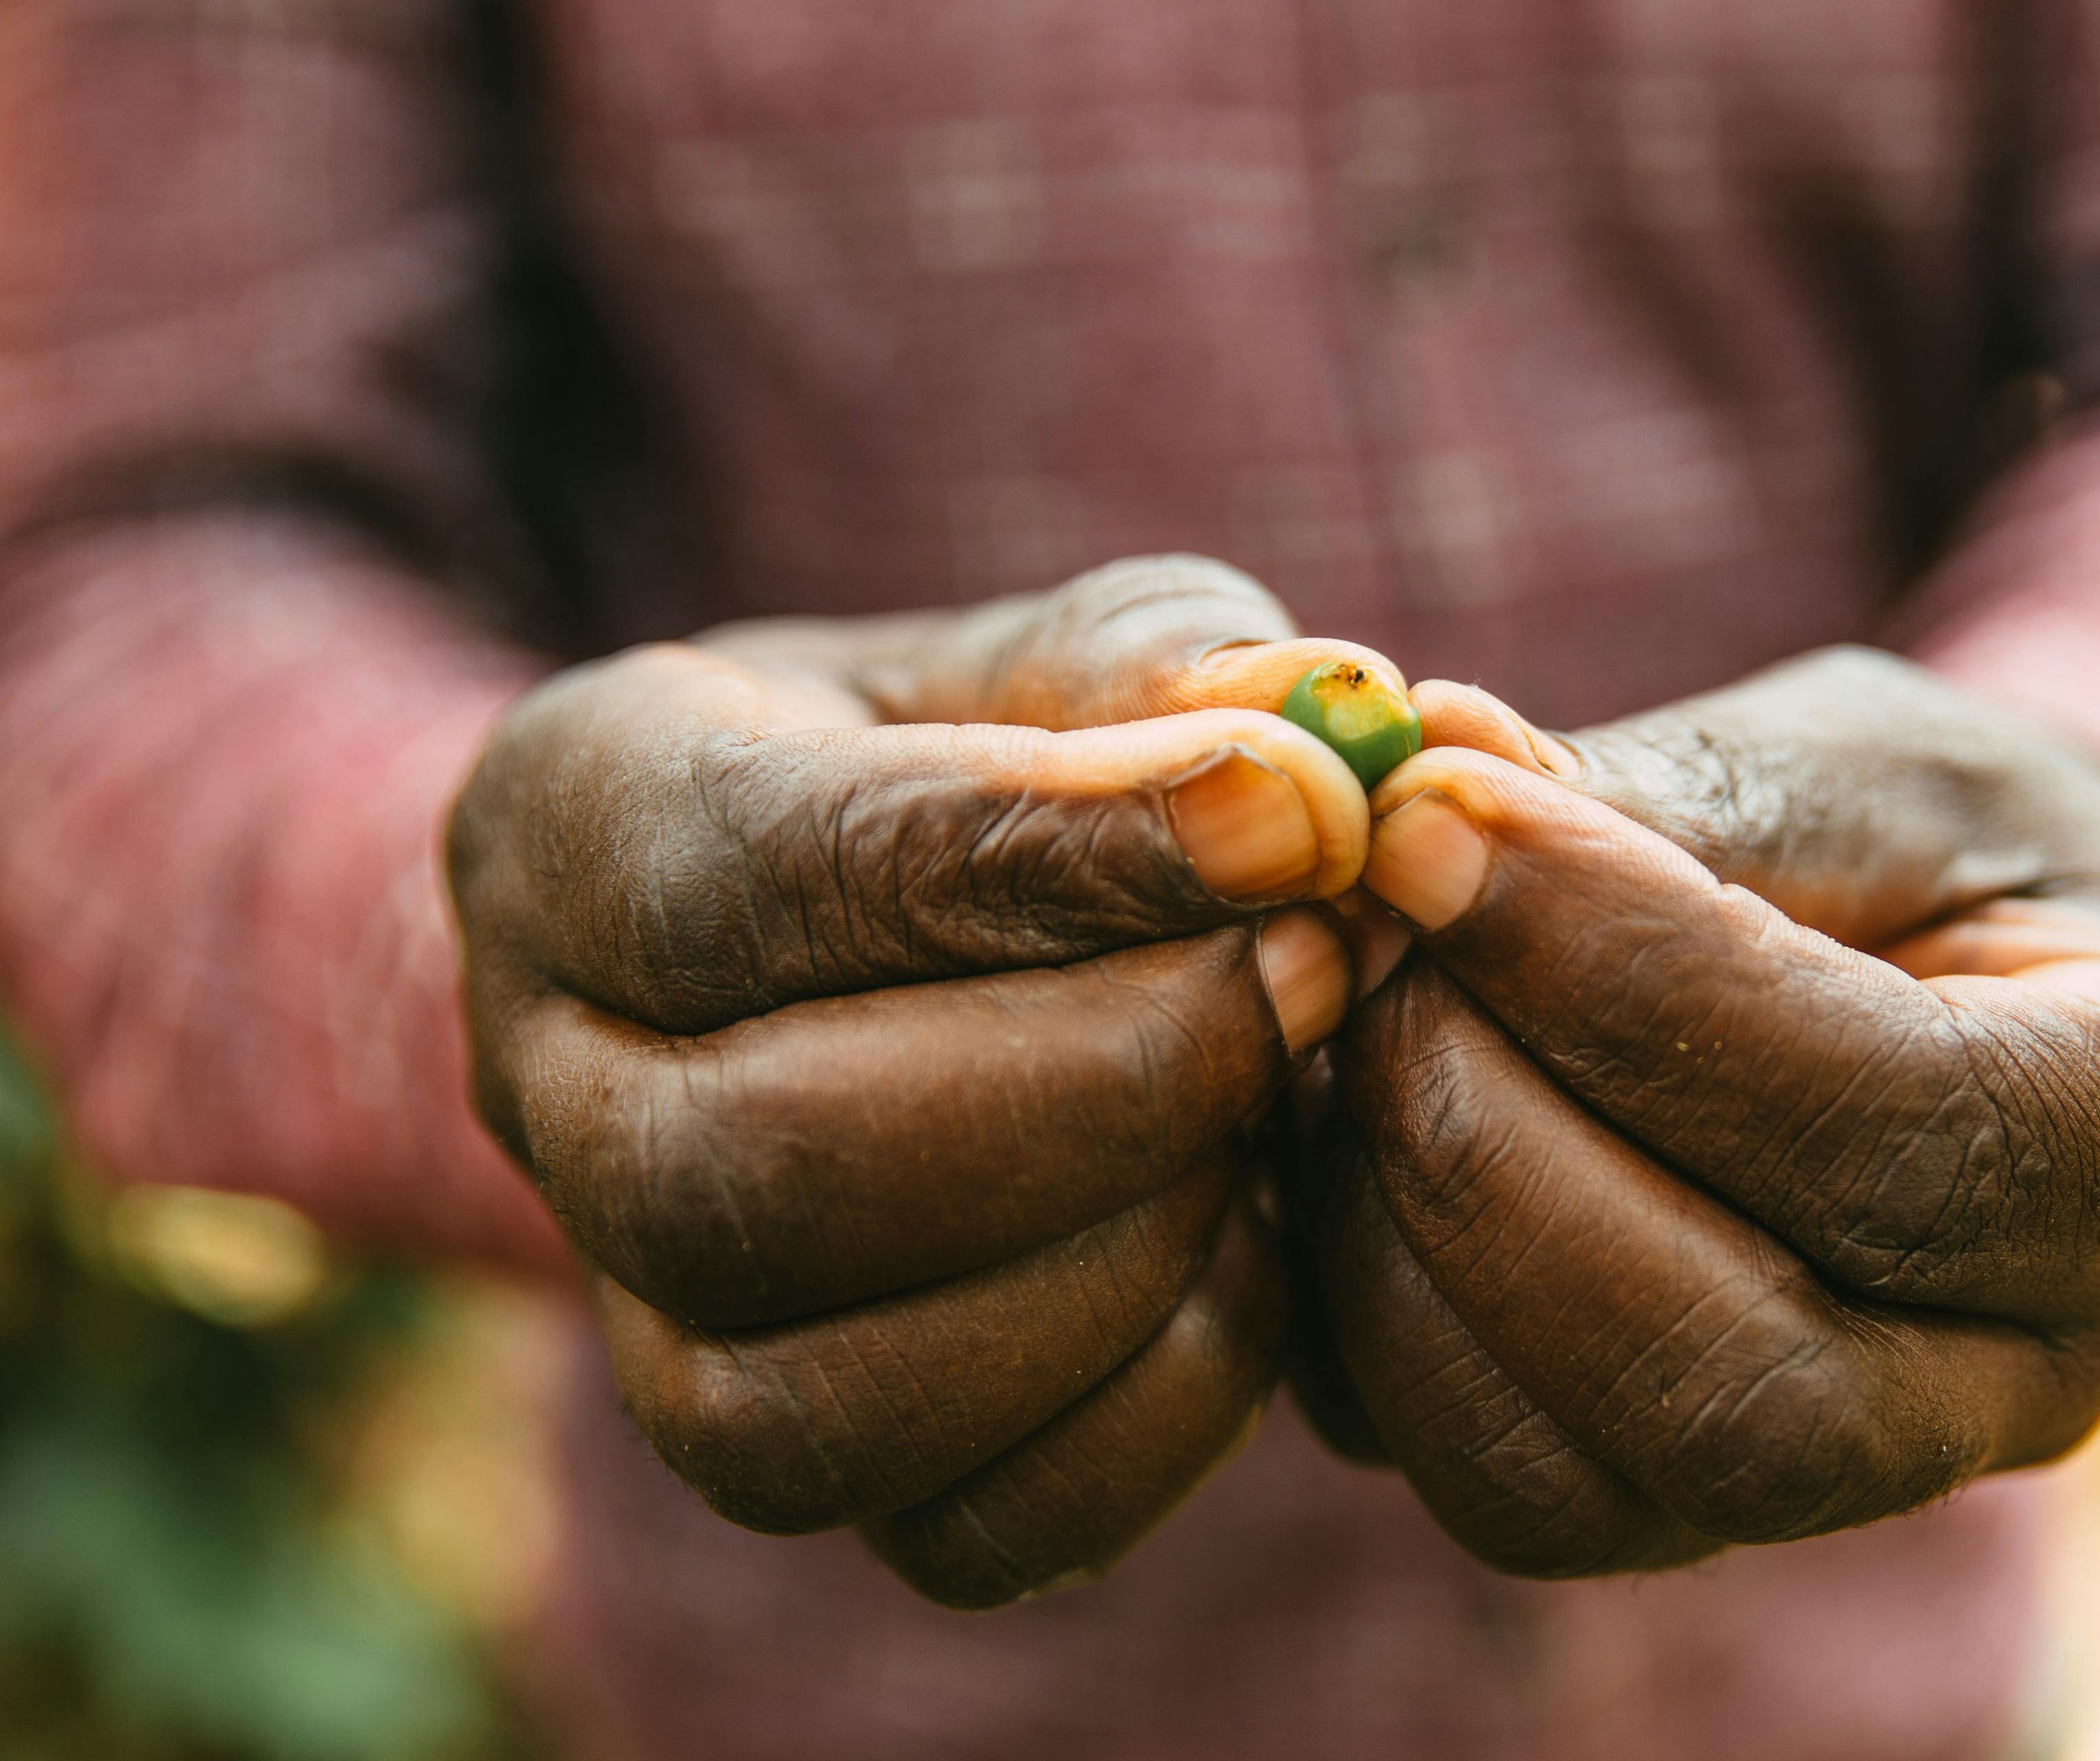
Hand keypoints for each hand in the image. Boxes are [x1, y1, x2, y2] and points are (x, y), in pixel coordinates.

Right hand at [448, 557, 1407, 1605]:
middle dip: (1109, 1077)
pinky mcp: (776, 1459)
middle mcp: (551, 1093)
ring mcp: (641, 1316)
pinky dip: (1153, 1414)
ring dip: (1127, 1256)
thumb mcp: (1022, 651)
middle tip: (1321, 967)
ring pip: (831, 1394)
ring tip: (1276, 1113)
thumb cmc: (943, 754)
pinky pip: (956, 1532)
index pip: (773, 871)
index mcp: (574, 823)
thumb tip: (1311, 730)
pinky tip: (1251, 1256)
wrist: (830, 939)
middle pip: (768, 1163)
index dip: (1050, 855)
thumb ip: (1147, 663)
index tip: (1303, 815)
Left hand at [1289, 648, 2099, 1573]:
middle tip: (1367, 928)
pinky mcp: (1665, 1506)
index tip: (1434, 814)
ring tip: (1346, 1007)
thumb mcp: (1872, 764)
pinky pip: (1476, 1475)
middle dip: (1497, 1145)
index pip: (1903, 1131)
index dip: (1635, 980)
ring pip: (1578, 1482)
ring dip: (1398, 1231)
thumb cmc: (1938, 846)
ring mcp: (1842, 1483)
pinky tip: (1336, 1115)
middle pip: (1743, 1385)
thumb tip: (1420, 785)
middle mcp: (2032, 1383)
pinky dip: (1358, 1299)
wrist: (1964, 984)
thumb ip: (1681, 796)